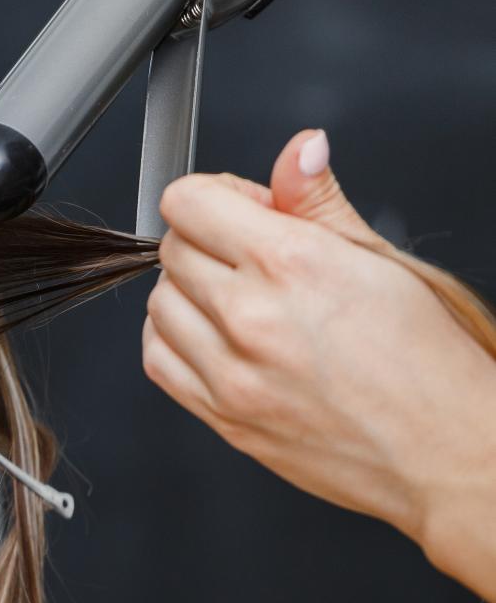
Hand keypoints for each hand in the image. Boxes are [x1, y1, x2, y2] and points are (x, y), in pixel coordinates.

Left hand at [142, 131, 495, 602]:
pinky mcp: (221, 416)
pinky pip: (157, 360)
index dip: (217, 197)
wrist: (444, 452)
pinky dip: (175, 341)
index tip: (243, 211)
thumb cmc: (427, 361)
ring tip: (244, 302)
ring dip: (189, 293)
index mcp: (292, 265)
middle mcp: (251, 318)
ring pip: (158, 303)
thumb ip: (319, 202)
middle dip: (208, 243)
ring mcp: (230, 373)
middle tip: (256, 259)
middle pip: (172, 249)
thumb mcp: (382, 261)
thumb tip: (297, 149)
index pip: (189, 202)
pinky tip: (218, 338)